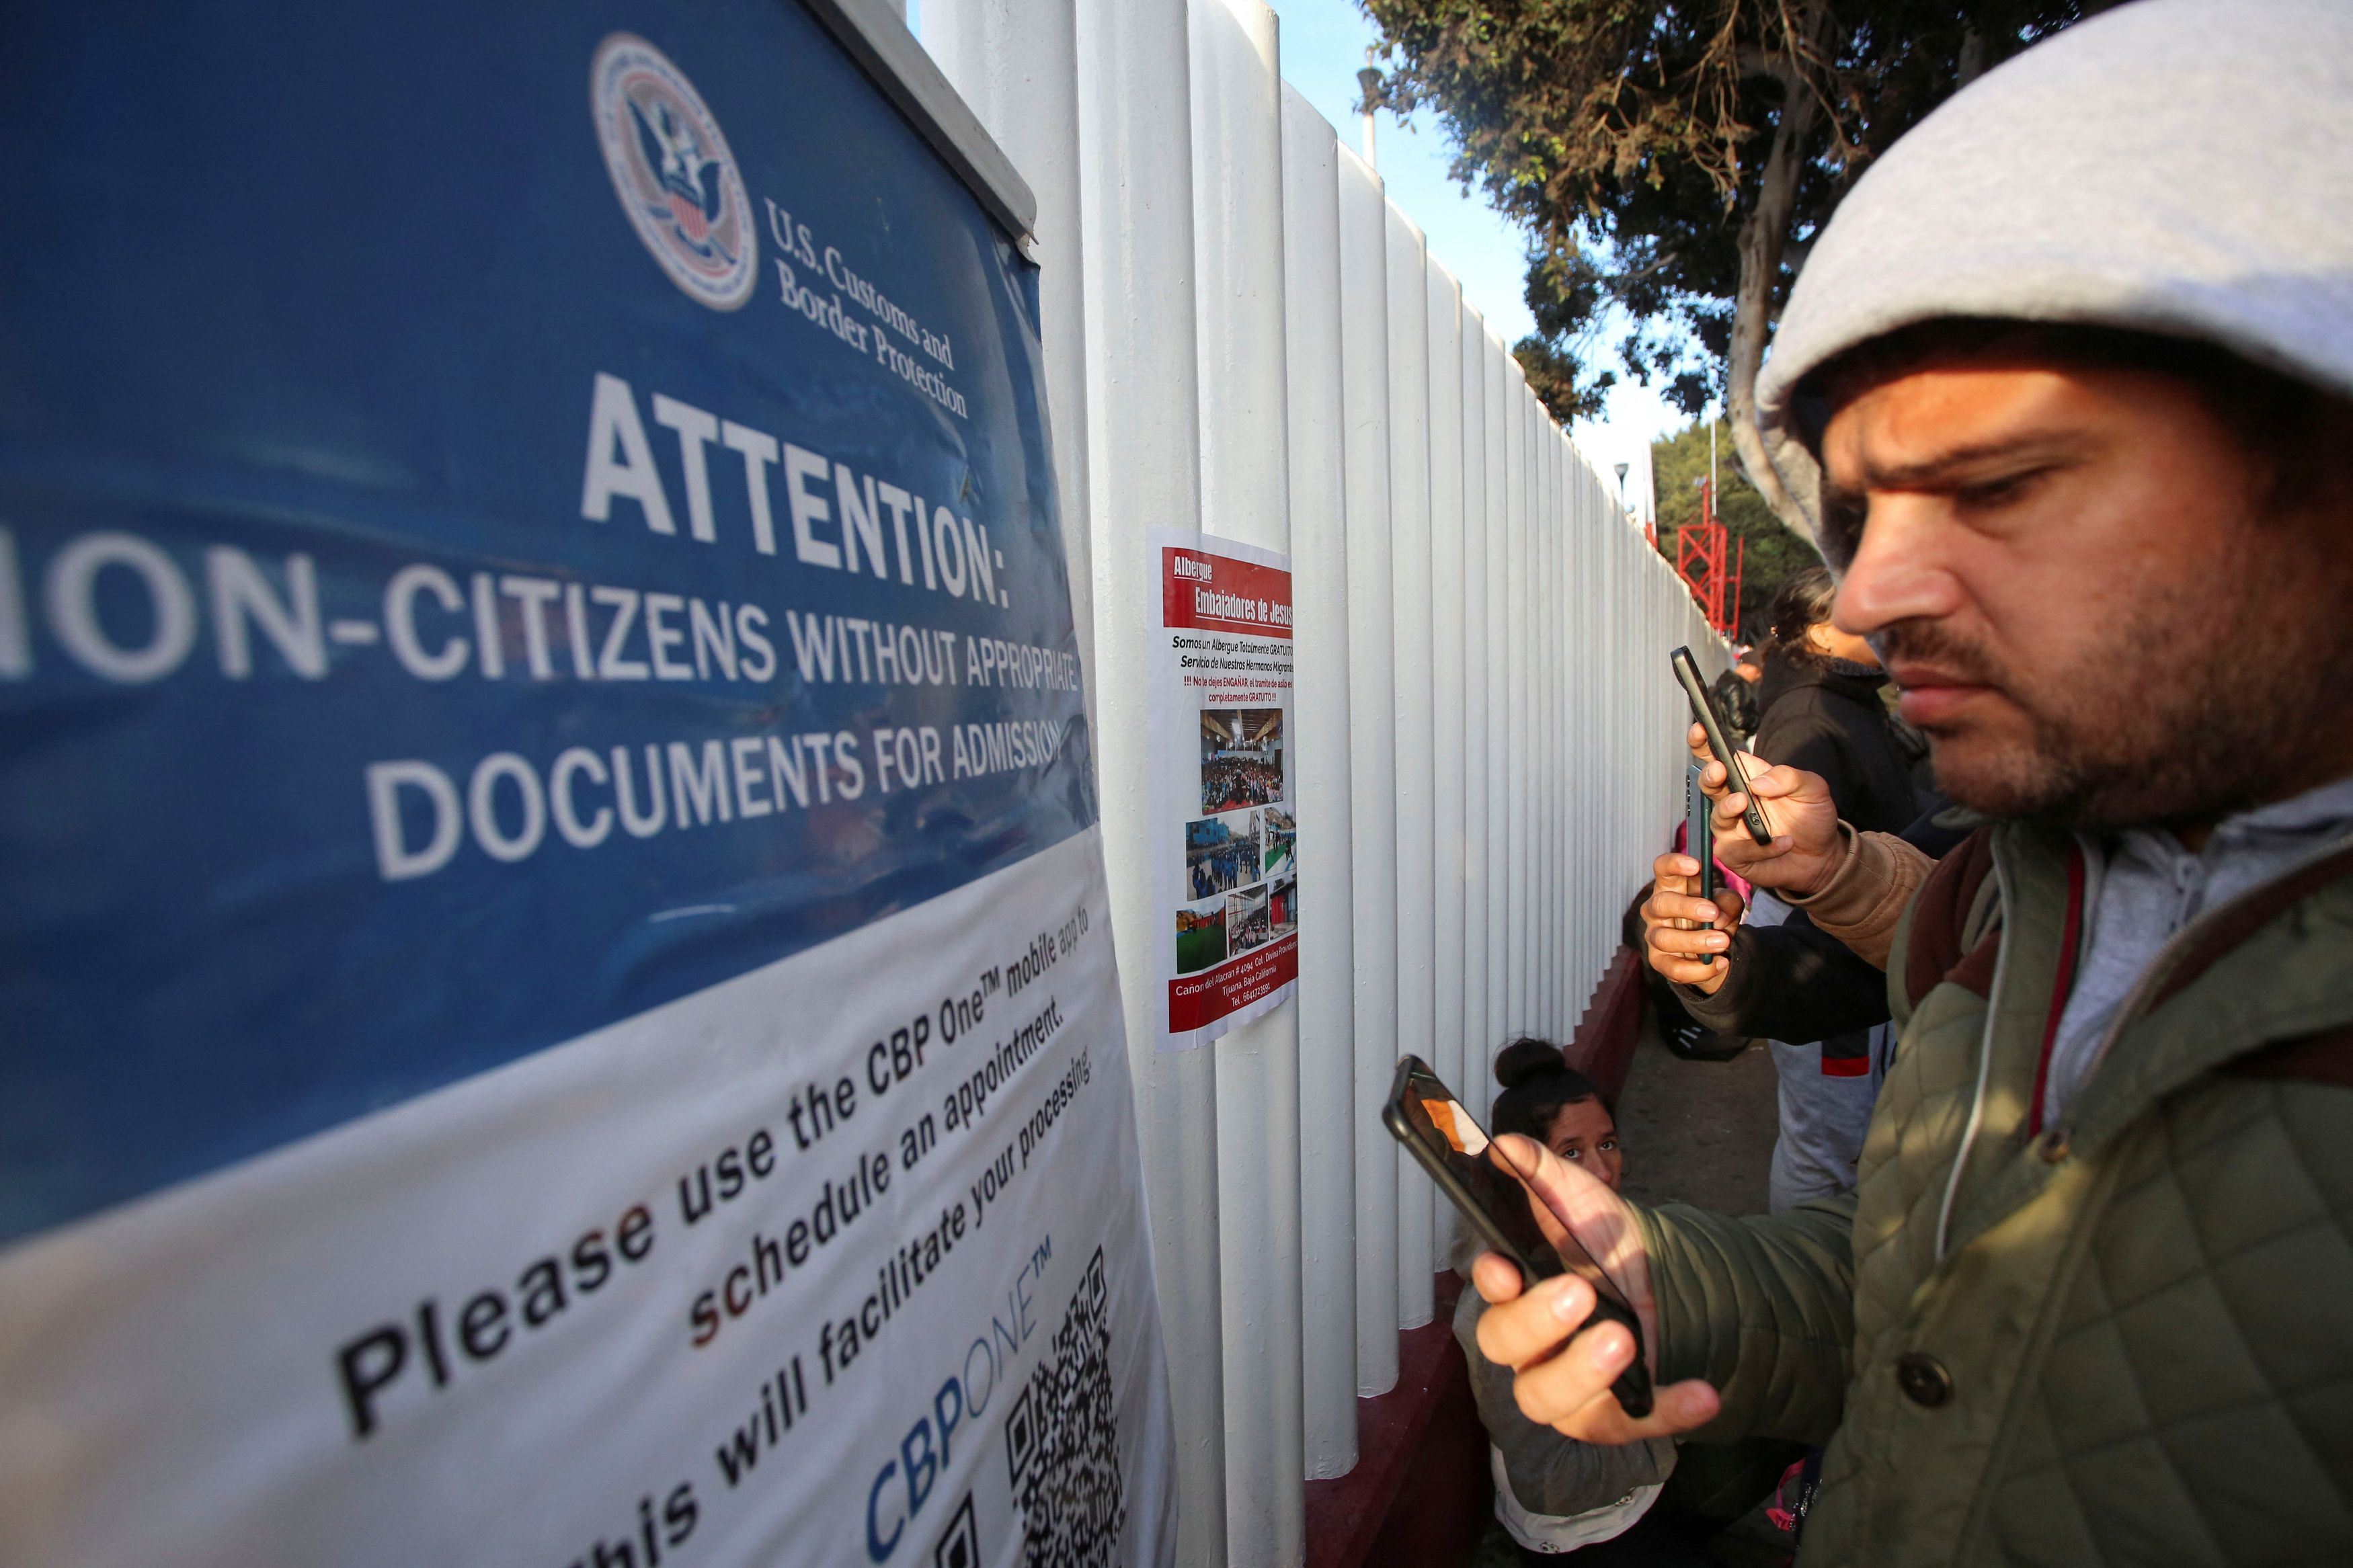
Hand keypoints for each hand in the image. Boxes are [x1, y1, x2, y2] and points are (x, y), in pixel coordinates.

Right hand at [1470, 1135, 1720, 1443]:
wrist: (1666, 1280)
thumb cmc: (1606, 1242)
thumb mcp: (1583, 1199)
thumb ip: (1543, 1173)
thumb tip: (1507, 1146)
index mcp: (1516, 1290)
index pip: (1488, 1292)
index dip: (1491, 1283)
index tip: (1506, 1268)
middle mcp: (1529, 1344)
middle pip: (1505, 1345)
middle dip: (1537, 1321)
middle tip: (1581, 1293)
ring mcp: (1565, 1386)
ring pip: (1547, 1399)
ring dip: (1582, 1372)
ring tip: (1625, 1340)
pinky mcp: (1610, 1415)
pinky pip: (1627, 1425)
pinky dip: (1666, 1411)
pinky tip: (1701, 1393)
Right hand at [1642, 852, 1743, 993]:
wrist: (1715, 953)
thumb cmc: (1715, 919)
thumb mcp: (1728, 906)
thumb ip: (1729, 903)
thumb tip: (1718, 915)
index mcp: (1671, 887)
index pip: (1662, 868)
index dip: (1673, 864)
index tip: (1695, 865)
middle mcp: (1656, 909)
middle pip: (1661, 903)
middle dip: (1686, 907)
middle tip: (1712, 912)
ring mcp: (1655, 936)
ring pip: (1665, 938)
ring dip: (1696, 940)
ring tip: (1722, 942)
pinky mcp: (1659, 962)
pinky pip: (1674, 968)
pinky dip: (1699, 969)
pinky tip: (1720, 963)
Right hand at [1684, 722, 1844, 897]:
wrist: (1822, 856)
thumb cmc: (1812, 817)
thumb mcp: (1812, 788)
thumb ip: (1789, 777)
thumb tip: (1757, 782)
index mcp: (1748, 777)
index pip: (1719, 757)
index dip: (1704, 743)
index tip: (1699, 730)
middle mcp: (1734, 800)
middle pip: (1709, 784)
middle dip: (1710, 776)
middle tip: (1719, 771)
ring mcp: (1732, 829)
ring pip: (1717, 817)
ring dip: (1728, 809)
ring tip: (1745, 803)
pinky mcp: (1736, 855)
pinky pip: (1737, 849)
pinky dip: (1761, 847)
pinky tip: (1783, 843)